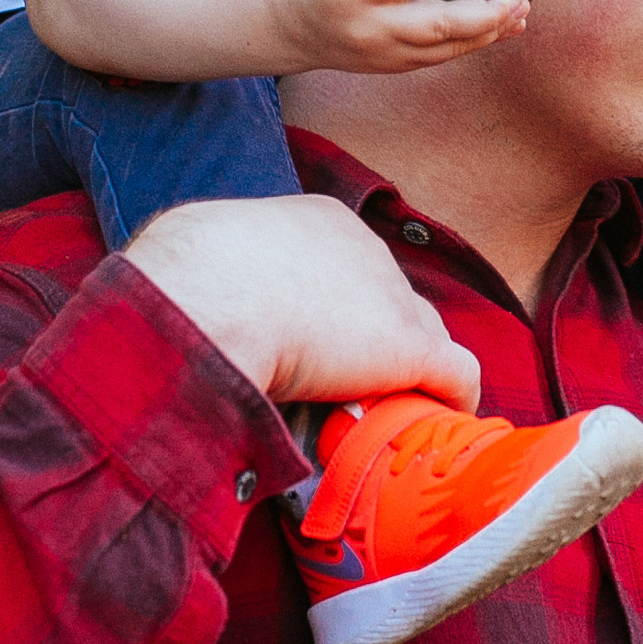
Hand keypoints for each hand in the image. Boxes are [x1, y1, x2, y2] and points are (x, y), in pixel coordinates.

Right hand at [123, 195, 483, 416]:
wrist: (205, 298)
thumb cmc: (185, 282)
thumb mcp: (202, 262)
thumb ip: (218, 280)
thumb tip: (193, 304)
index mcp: (321, 222)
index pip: (352, 268)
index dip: (340, 312)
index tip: (316, 345)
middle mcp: (367, 250)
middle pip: (393, 300)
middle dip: (375, 340)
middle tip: (342, 387)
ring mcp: (393, 297)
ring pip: (426, 335)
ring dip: (408, 373)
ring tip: (382, 411)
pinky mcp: (410, 348)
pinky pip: (457, 374)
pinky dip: (451, 398)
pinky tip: (436, 421)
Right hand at [266, 0, 531, 75]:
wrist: (290, 25)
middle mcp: (370, 25)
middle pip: (435, 26)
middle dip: (483, 15)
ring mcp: (385, 51)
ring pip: (445, 49)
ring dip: (488, 31)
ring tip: (519, 8)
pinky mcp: (395, 64)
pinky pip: (442, 57)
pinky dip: (474, 43)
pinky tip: (501, 26)